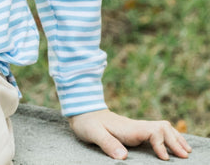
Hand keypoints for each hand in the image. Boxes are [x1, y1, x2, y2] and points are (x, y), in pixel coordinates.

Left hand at [69, 108, 191, 160]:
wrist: (82, 110)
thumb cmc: (87, 123)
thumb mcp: (93, 134)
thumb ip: (108, 144)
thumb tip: (123, 157)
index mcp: (129, 128)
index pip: (153, 131)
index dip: (162, 144)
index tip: (165, 159)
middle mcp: (136, 126)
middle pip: (162, 128)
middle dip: (175, 141)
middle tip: (186, 156)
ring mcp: (136, 128)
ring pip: (161, 128)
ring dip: (174, 138)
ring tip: (186, 151)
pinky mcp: (134, 131)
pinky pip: (156, 132)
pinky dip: (168, 138)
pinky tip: (172, 146)